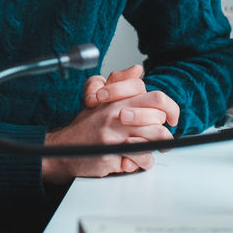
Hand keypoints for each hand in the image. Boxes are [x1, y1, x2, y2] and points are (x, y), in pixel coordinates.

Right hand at [42, 65, 179, 182]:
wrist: (61, 150)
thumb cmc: (85, 128)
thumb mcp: (101, 101)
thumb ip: (120, 84)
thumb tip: (137, 69)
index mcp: (117, 100)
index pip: (154, 96)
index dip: (170, 109)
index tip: (171, 119)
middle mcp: (116, 113)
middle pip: (159, 115)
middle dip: (166, 129)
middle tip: (162, 138)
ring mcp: (114, 133)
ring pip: (156, 136)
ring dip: (158, 147)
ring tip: (151, 150)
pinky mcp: (112, 152)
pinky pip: (144, 157)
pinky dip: (144, 162)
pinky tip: (134, 161)